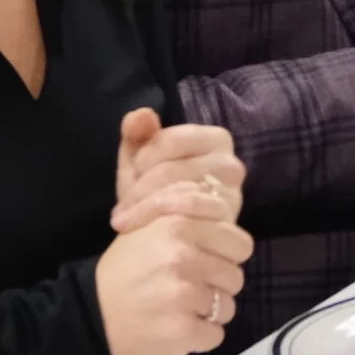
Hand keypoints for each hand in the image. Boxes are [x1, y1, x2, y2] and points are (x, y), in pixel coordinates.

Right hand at [95, 213, 253, 354]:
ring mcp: (185, 294)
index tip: (208, 263)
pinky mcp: (183, 330)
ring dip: (208, 314)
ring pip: (228, 308)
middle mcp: (185, 256)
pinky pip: (215, 336)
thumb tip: (221, 202)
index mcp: (179, 225)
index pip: (239, 243)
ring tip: (179, 310)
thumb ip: (187, 212)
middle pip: (236, 277)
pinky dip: (198, 338)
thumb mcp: (148, 227)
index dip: (227, 257)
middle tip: (191, 289)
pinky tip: (175, 329)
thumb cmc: (121, 270)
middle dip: (218, 286)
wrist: (85, 316)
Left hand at [110, 108, 243, 232]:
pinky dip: (164, 225)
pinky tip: (146, 231)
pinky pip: (194, 222)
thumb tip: (141, 115)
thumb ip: (137, 134)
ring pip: (186, 197)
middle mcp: (232, 167)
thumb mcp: (142, 161)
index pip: (175, 139)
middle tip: (122, 207)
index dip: (147, 155)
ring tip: (126, 221)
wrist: (167, 239)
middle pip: (177, 170)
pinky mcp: (229, 227)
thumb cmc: (157, 192)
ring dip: (149, 210)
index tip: (134, 171)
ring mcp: (231, 198)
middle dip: (142, 189)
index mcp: (216, 140)